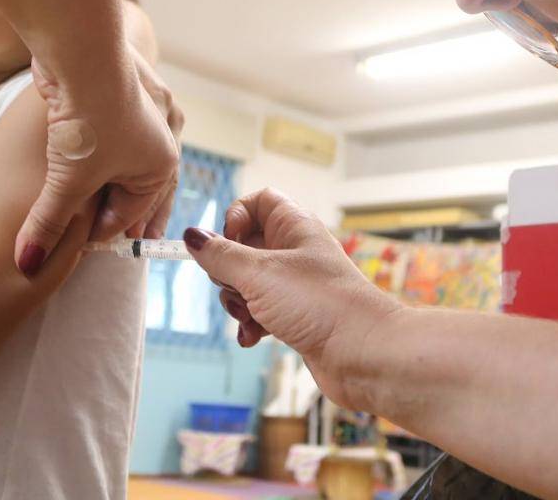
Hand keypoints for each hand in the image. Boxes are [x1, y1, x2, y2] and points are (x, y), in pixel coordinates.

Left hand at [14, 51, 181, 274]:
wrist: (81, 54)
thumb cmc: (89, 120)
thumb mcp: (68, 180)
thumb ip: (49, 223)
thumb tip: (27, 264)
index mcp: (162, 164)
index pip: (132, 212)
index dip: (104, 232)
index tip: (81, 248)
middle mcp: (161, 137)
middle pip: (139, 186)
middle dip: (122, 211)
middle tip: (115, 240)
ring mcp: (144, 111)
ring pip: (129, 156)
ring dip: (115, 179)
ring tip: (101, 199)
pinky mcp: (120, 91)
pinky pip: (114, 132)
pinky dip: (103, 149)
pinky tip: (89, 153)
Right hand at [183, 188, 404, 409]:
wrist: (365, 355)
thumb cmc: (322, 304)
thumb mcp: (259, 274)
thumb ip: (220, 255)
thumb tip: (192, 237)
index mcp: (294, 226)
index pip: (258, 201)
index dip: (235, 216)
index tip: (226, 240)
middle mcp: (295, 251)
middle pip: (244, 246)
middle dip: (228, 271)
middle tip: (237, 286)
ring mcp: (296, 284)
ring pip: (248, 282)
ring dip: (238, 302)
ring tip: (250, 317)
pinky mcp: (296, 315)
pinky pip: (261, 311)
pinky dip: (251, 323)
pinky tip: (253, 338)